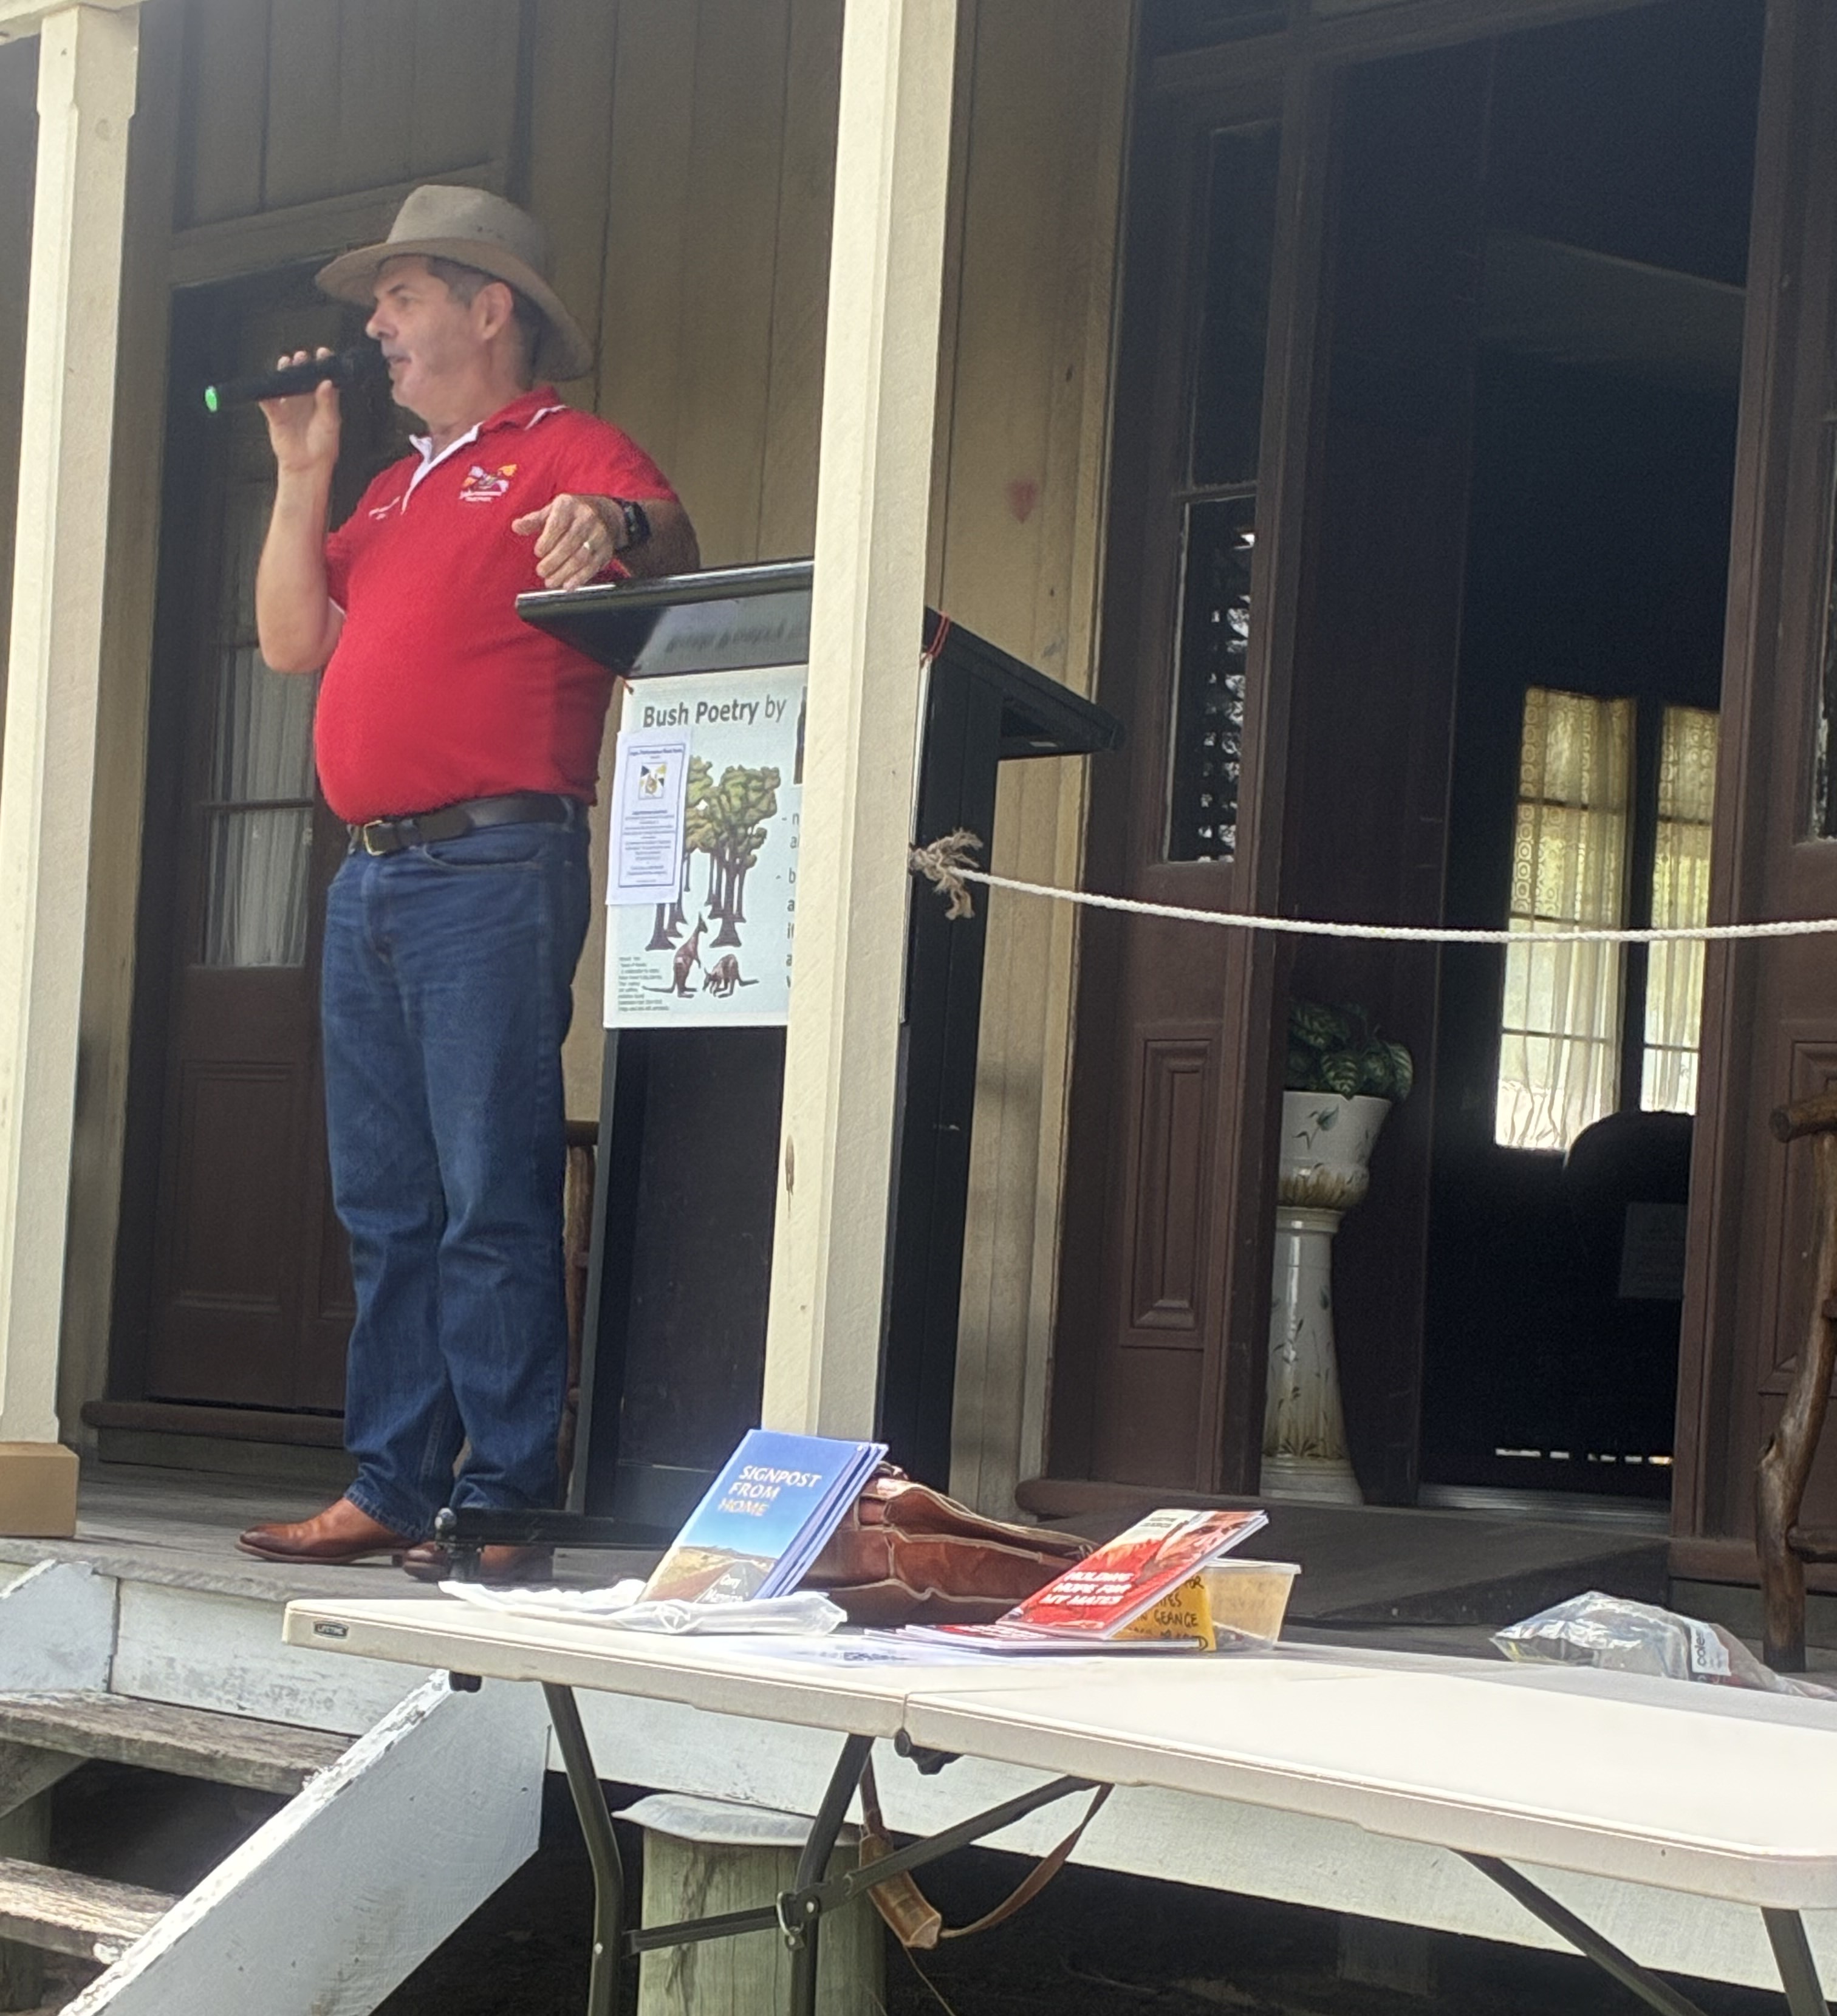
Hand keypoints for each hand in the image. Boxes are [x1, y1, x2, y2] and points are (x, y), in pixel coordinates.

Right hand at [259, 348, 341, 475]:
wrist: (307, 465)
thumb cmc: (323, 446)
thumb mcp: (330, 423)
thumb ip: (328, 403)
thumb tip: (327, 383)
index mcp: (322, 399)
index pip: (322, 377)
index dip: (322, 364)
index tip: (323, 353)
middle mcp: (305, 399)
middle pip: (302, 376)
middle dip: (301, 364)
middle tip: (301, 357)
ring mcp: (290, 405)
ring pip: (285, 384)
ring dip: (285, 373)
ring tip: (286, 363)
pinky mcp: (277, 414)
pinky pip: (269, 402)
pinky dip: (266, 394)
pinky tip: (267, 388)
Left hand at [512, 493, 619, 589]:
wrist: (608, 514)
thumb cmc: (574, 513)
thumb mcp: (553, 510)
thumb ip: (533, 520)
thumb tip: (517, 527)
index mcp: (570, 505)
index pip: (558, 524)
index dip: (547, 540)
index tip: (538, 552)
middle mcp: (587, 518)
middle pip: (569, 543)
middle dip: (554, 560)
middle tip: (542, 571)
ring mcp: (599, 535)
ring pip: (581, 557)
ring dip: (564, 572)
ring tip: (551, 581)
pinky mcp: (606, 550)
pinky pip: (593, 566)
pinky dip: (579, 578)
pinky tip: (568, 585)